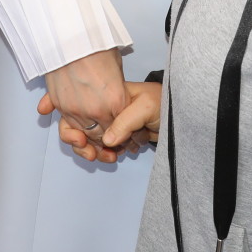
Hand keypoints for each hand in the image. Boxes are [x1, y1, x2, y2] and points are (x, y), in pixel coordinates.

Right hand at [40, 47, 128, 134]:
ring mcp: (77, 109)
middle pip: (105, 134)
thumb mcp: (117, 66)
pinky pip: (69, 124)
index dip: (122, 129)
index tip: (121, 126)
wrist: (69, 36)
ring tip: (93, 126)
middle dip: (107, 135)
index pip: (122, 127)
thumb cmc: (94, 45)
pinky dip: (74, 127)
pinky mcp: (61, 106)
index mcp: (116, 99)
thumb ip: (119, 88)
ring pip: (86, 133)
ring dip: (90, 133)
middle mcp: (97, 109)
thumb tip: (118, 97)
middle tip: (107, 128)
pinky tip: (79, 122)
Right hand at [47, 80, 162, 162]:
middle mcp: (105, 107)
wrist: (180, 116)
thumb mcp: (146, 107)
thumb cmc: (165, 103)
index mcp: (108, 94)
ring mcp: (111, 123)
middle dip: (81, 142)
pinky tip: (115, 156)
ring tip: (110, 157)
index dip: (70, 122)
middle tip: (92, 154)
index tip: (79, 140)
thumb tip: (106, 141)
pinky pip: (103, 147)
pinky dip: (105, 154)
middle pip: (78, 124)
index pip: (79, 105)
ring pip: (90, 139)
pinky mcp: (118, 136)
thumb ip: (126, 121)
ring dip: (94, 151)